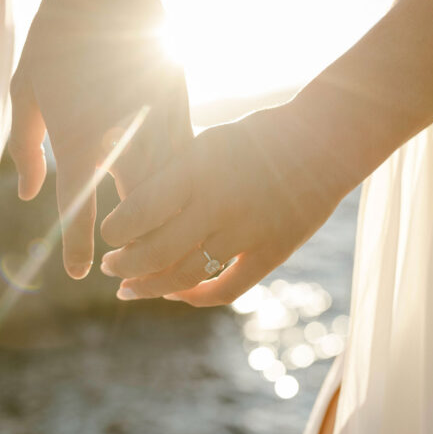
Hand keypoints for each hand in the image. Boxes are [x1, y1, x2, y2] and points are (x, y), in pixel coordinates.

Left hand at [8, 0, 191, 278]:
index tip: (81, 274)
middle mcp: (123, 137)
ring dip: (165, 220)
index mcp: (79, 136)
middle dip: (133, 244)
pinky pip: (185, 159)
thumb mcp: (25, 91)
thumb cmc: (55, 39)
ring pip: (169, 188)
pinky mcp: (180, 106)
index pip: (80, 206)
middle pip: (135, 209)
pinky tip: (190, 202)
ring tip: (164, 250)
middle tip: (127, 274)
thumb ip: (25, 147)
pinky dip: (183, 184)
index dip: (79, 245)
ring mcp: (157, 123)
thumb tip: (33, 195)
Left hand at [99, 104, 352, 304]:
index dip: (115, 230)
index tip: (107, 232)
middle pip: (155, 251)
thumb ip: (171, 171)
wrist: (325, 140)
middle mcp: (219, 204)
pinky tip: (176, 295)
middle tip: (110, 267)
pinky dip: (196, 298)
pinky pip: (227, 290)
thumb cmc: (257, 135)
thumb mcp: (207, 141)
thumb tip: (124, 190)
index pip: (140, 210)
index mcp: (198, 168)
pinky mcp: (272, 253)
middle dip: (123, 265)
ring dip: (150, 287)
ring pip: (184, 276)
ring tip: (129, 288)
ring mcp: (247, 233)